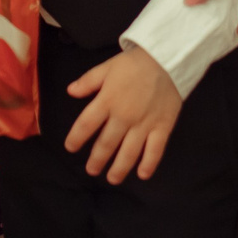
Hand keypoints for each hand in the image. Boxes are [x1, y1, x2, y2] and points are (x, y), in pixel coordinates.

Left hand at [64, 46, 182, 181]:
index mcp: (107, 100)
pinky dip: (148, 164)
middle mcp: (123, 116)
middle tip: (91, 170)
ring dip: (119, 168)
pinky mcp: (162, 127)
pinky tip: (142, 174)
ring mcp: (144, 124)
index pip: (86, 124)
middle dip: (96, 160)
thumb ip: (89, 81)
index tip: (70, 148)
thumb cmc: (135, 63)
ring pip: (128, 152)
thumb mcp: (107, 67)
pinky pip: (155, 150)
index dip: (76, 138)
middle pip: (106, 144)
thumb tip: (70, 92)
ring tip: (111, 178)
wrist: (167, 59)